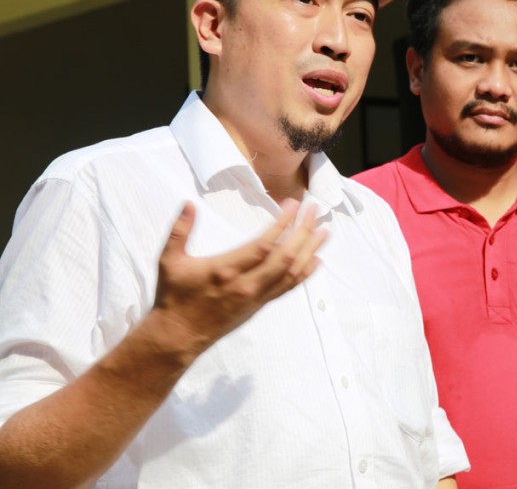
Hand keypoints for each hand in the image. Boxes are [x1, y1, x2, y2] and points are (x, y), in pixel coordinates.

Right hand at [151, 199, 326, 354]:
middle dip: (303, 231)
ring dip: (310, 250)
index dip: (282, 224)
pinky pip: (288, 288)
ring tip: (324, 231)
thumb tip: (187, 203)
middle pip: (285, 256)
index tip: (293, 204)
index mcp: (226, 270)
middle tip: (315, 210)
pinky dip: (305, 273)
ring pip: (291, 272)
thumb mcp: (170, 261)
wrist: (178, 336)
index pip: (263, 245)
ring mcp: (256, 297)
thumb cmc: (174, 296)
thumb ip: (179, 231)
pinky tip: (316, 260)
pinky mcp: (259, 306)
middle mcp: (246, 285)